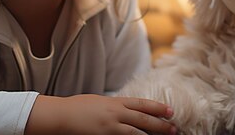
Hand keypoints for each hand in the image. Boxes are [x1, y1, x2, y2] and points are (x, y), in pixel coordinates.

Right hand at [25, 94, 175, 134]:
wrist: (60, 116)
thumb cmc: (77, 108)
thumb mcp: (98, 102)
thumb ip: (114, 107)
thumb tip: (127, 110)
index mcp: (114, 102)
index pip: (141, 104)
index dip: (157, 108)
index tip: (170, 111)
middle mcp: (115, 113)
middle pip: (143, 119)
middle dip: (160, 124)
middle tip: (174, 127)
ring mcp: (110, 127)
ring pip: (136, 132)